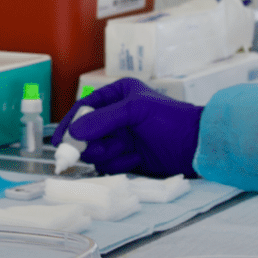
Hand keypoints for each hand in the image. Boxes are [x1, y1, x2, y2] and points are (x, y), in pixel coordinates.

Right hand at [52, 78, 202, 176]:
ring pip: (96, 150)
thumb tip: (74, 132)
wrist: (197, 146)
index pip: (85, 106)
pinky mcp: (128, 157)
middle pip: (86, 132)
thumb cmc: (171, 120)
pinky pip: (109, 163)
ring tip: (128, 150)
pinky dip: (119, 163)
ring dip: (108, 153)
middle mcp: (117, 115)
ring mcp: (122, 137)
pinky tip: (136, 159)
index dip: (71, 123)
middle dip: (91, 143)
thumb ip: (103, 119)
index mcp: (119, 94)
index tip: (60, 140)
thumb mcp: (135, 111)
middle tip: (98, 149)